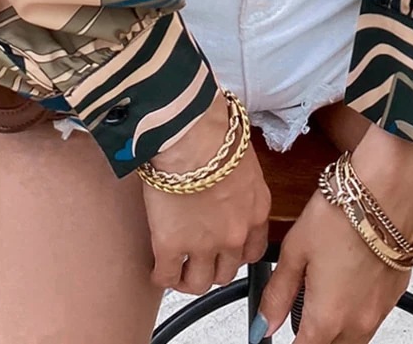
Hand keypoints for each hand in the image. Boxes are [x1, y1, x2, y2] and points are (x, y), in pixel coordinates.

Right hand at [141, 92, 271, 297]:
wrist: (191, 133)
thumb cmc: (214, 130)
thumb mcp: (240, 158)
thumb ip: (238, 182)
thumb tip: (225, 180)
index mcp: (255, 209)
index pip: (253, 251)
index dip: (236, 254)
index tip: (226, 251)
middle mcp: (234, 233)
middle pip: (227, 272)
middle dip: (213, 268)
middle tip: (199, 260)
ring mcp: (203, 244)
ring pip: (199, 282)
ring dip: (188, 278)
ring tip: (177, 270)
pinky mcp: (172, 245)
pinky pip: (167, 276)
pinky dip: (162, 277)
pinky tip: (157, 269)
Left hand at [254, 124, 412, 342]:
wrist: (389, 186)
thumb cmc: (343, 212)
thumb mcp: (296, 249)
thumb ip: (278, 292)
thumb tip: (264, 322)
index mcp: (328, 316)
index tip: (276, 333)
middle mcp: (358, 322)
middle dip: (312, 338)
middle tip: (298, 314)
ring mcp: (381, 309)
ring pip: (354, 337)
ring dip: (336, 328)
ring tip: (323, 293)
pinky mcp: (397, 292)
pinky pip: (373, 316)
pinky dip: (357, 309)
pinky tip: (348, 281)